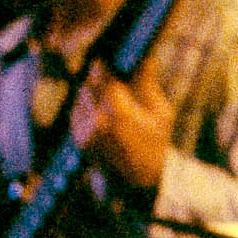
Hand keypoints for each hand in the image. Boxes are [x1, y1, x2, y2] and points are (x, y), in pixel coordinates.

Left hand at [72, 54, 174, 196]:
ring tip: (107, 94)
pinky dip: (86, 106)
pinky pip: (76, 112)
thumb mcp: (161, 114)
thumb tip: (146, 56)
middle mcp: (97, 122)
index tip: (108, 56)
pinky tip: (100, 109)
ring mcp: (85, 132)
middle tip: (108, 71)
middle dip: (98, 77)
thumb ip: (148, 83)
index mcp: (118, 113)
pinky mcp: (78, 140)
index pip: (103, 76)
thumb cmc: (156, 145)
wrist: (141, 181)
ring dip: (91, 91)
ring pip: (80, 97)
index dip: (105, 64)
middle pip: (89, 84)